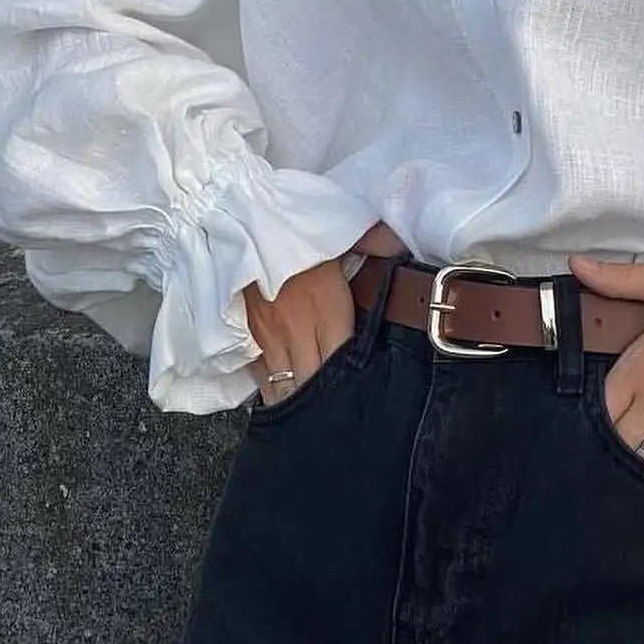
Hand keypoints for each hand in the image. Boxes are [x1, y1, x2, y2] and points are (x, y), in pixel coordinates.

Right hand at [244, 220, 406, 405]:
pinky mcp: (246, 338)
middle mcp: (298, 330)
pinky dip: (271, 391)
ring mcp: (269, 338)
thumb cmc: (293, 225)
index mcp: (326, 307)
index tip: (359, 393)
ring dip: (296, 403)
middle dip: (322, 404)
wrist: (240, 222)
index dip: (350, 382)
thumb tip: (402, 245)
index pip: (342, 361)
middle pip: (312, 385)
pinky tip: (281, 400)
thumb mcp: (339, 230)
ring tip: (308, 420)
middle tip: (336, 418)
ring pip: (283, 390)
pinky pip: (260, 379)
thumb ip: (375, 241)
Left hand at [568, 254, 643, 480]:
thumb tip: (576, 264)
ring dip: (638, 465)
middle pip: (618, 441)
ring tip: (641, 462)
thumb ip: (622, 279)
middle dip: (617, 444)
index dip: (598, 418)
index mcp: (641, 363)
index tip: (608, 417)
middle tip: (624, 442)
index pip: (601, 408)